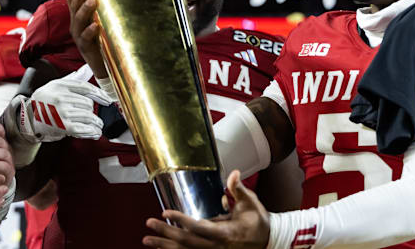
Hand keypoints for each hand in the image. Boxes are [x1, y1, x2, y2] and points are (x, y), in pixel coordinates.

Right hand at [19, 78, 108, 141]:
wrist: (27, 119)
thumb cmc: (44, 102)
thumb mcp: (54, 87)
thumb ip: (72, 80)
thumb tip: (88, 69)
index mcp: (59, 85)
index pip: (86, 87)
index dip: (100, 94)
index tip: (108, 100)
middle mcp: (61, 97)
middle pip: (88, 104)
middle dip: (93, 111)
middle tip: (96, 119)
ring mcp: (62, 112)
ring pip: (89, 116)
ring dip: (96, 123)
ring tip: (98, 126)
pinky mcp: (63, 127)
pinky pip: (84, 128)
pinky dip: (92, 132)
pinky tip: (95, 133)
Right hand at [64, 0, 107, 78]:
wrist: (104, 65)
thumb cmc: (101, 40)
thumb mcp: (97, 20)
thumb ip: (95, 6)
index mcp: (78, 16)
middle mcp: (76, 24)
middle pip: (74, 7)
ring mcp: (79, 36)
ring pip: (80, 21)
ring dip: (86, 9)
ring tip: (94, 0)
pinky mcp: (86, 47)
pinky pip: (86, 38)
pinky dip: (91, 31)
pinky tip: (96, 25)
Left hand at [144, 170, 270, 248]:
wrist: (268, 240)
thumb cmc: (258, 221)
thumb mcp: (251, 203)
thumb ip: (239, 189)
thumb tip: (233, 173)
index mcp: (226, 232)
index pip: (199, 227)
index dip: (181, 220)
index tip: (166, 211)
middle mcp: (217, 246)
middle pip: (186, 242)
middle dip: (166, 233)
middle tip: (150, 223)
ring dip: (164, 245)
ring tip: (147, 240)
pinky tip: (161, 248)